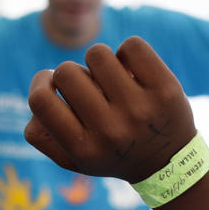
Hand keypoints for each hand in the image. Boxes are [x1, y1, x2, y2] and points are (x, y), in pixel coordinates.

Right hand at [25, 38, 196, 184]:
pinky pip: (131, 46)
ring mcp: (140, 109)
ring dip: (100, 62)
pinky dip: (128, 52)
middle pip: (66, 72)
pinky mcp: (165, 89)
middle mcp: (111, 132)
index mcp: (84, 150)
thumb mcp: (74, 158)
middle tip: (88, 87)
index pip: (40, 100)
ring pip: (97, 53)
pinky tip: (133, 72)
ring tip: (112, 81)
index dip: (41, 82)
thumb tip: (40, 92)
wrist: (168, 163)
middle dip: (73, 73)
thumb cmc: (111, 153)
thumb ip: (42, 134)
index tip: (52, 84)